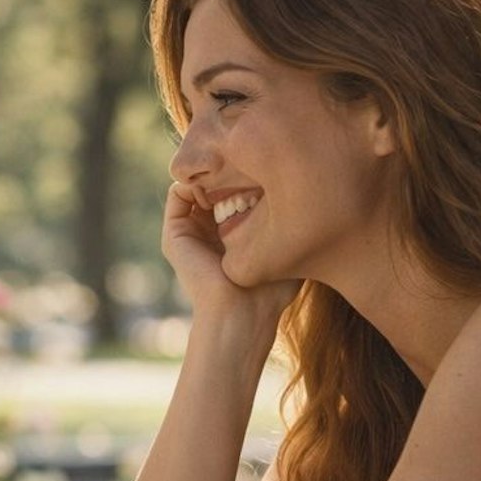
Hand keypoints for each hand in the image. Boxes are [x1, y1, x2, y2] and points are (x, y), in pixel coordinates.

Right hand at [161, 183, 296, 331]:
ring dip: (211, 173)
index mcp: (232, 235)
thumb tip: (305, 191)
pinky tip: (217, 188)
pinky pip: (178, 192)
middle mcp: (209, 230)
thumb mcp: (287, 250)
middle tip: (249, 167)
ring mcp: (191, 231)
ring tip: (232, 177)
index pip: (235, 191)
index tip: (268, 173)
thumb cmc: (272, 290)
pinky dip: (194, 180)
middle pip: (214, 183)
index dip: (250, 175)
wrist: (241, 313)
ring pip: (196, 183)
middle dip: (229, 169)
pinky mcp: (175, 234)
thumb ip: (290, 225)